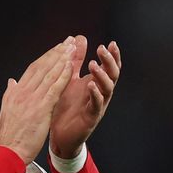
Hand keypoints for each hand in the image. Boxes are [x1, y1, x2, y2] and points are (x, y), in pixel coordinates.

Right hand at [0, 38, 74, 164]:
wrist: (8, 150)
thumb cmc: (10, 135)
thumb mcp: (6, 110)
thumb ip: (10, 93)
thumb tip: (12, 81)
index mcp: (16, 92)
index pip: (33, 69)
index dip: (46, 57)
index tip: (56, 48)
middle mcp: (23, 91)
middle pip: (42, 67)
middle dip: (56, 53)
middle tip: (68, 42)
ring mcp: (32, 99)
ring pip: (49, 74)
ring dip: (62, 60)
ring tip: (72, 48)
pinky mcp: (41, 108)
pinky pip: (54, 88)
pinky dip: (62, 76)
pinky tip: (71, 67)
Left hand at [49, 36, 121, 157]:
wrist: (60, 134)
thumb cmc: (66, 106)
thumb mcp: (70, 78)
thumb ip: (76, 60)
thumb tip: (80, 37)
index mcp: (96, 83)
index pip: (109, 67)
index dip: (112, 56)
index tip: (111, 43)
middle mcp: (100, 93)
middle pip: (112, 75)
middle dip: (109, 61)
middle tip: (102, 49)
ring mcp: (98, 106)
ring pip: (107, 89)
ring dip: (102, 76)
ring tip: (93, 65)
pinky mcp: (91, 118)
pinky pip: (97, 105)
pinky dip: (95, 95)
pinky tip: (91, 86)